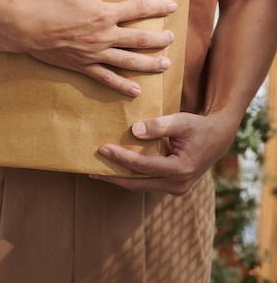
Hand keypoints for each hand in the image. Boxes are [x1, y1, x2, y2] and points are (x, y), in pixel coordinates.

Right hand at [19, 0, 176, 96]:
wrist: (24, 27)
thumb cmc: (48, 2)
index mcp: (104, 13)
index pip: (139, 9)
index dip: (158, 7)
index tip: (172, 6)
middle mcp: (104, 36)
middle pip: (140, 39)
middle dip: (159, 39)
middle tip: (172, 39)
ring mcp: (94, 54)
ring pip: (129, 61)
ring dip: (149, 64)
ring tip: (165, 65)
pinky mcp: (83, 66)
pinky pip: (107, 78)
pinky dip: (122, 86)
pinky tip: (135, 91)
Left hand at [92, 111, 235, 193]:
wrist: (219, 136)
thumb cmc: (199, 126)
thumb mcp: (181, 121)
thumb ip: (158, 125)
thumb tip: (134, 131)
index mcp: (180, 169)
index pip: (143, 166)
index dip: (122, 158)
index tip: (103, 149)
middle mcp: (177, 185)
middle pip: (138, 183)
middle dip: (113, 177)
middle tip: (91, 171)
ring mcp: (176, 188)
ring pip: (141, 185)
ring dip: (120, 179)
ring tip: (98, 172)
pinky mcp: (173, 185)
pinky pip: (148, 182)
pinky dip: (132, 176)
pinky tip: (117, 169)